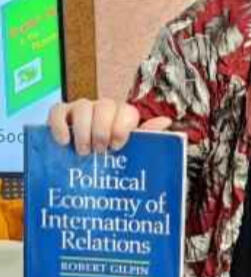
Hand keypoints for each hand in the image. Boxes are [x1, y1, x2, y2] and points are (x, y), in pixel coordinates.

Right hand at [48, 98, 171, 154]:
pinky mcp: (61, 115)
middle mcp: (104, 108)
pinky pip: (57, 110)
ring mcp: (82, 109)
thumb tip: (166, 121)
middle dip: (102, 129)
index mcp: (123, 115)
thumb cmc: (113, 158)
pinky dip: (59, 124)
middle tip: (99, 151)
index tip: (117, 146)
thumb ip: (149, 136)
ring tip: (83, 151)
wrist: (87, 170)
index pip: (126, 111)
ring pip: (82, 106)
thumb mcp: (132, 150)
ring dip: (82, 129)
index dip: (121, 127)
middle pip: (105, 106)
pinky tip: (63, 142)